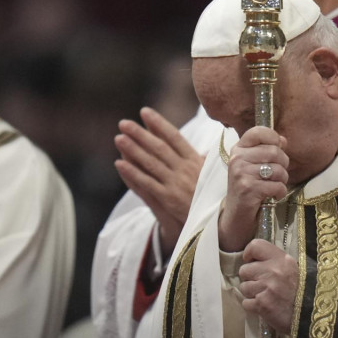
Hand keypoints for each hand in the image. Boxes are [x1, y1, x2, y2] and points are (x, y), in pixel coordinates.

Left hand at [114, 107, 204, 255]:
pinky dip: (132, 173)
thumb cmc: (214, 198)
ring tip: (118, 138)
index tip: (145, 112)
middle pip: (159, 147)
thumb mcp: (213, 175)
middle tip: (124, 123)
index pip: (175, 137)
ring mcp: (176, 184)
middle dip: (140, 134)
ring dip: (133, 149)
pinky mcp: (168, 199)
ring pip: (151, 163)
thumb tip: (206, 146)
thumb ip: (206, 160)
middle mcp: (186, 169)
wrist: (218, 225)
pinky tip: (119, 163)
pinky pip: (147, 184)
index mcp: (195, 161)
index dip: (159, 124)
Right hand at [217, 127, 288, 252]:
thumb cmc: (249, 189)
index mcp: (238, 149)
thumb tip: (283, 140)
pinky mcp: (248, 189)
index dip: (274, 138)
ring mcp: (241, 173)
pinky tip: (273, 197)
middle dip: (283, 164)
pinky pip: (277, 186)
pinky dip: (280, 193)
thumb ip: (267, 150)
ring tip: (274, 186)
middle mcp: (237, 158)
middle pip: (274, 151)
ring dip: (282, 180)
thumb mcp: (254, 166)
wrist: (236, 216)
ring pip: (278, 169)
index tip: (278, 148)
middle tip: (278, 175)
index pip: (258, 132)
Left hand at [239, 239, 297, 334]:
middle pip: (244, 270)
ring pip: (243, 287)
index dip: (249, 254)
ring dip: (251, 293)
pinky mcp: (262, 305)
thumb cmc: (303, 291)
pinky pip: (245, 303)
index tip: (252, 262)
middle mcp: (273, 271)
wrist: (312, 315)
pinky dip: (252, 306)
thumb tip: (254, 260)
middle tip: (262, 284)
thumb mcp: (292, 268)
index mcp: (281, 259)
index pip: (255, 246)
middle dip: (250, 278)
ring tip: (265, 296)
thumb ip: (274, 261)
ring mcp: (266, 288)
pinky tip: (264, 306)